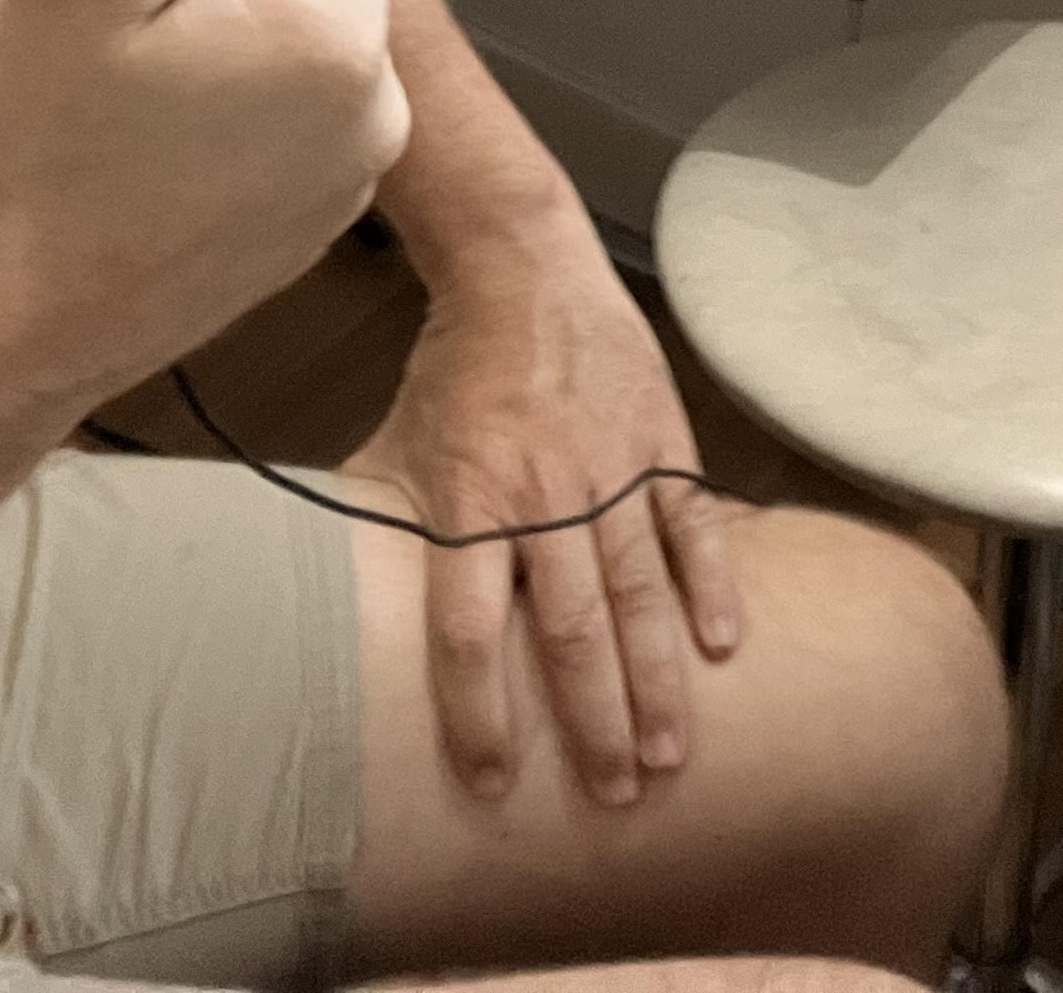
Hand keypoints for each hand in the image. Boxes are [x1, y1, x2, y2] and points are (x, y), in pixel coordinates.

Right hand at [0, 0, 409, 422]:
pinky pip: (292, 112)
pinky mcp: (312, 228)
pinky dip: (232, 106)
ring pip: (307, 34)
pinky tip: (145, 147)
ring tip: (131, 91)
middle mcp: (376, 120)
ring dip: (233, 34)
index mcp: (338, 46)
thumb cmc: (22, 156)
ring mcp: (347, 185)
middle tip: (130, 28)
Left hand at [348, 231, 746, 807]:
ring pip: (637, 591)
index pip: (466, 630)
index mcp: (468, 498)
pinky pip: (692, 524)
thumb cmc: (456, 366)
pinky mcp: (659, 440)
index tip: (493, 783)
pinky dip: (711, 583)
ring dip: (655, 680)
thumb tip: (337, 605)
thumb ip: (386, 525)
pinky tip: (725, 644)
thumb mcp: (402, 442)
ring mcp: (609, 468)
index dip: (478, 713)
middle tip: (611, 798)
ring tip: (668, 756)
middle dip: (590, 722)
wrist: (522, 264)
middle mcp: (542, 494)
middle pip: (566, 629)